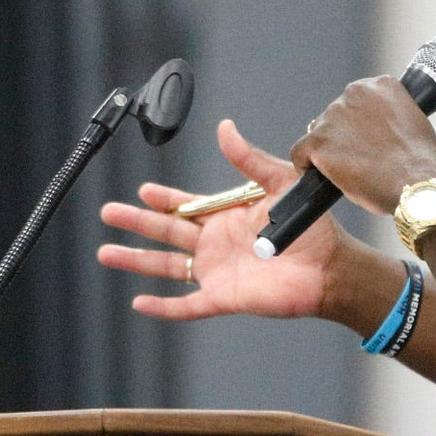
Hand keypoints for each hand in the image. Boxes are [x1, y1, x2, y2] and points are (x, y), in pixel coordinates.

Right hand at [98, 119, 344, 319]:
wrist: (330, 268)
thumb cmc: (312, 227)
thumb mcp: (279, 183)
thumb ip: (248, 159)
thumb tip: (224, 128)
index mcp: (227, 216)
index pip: (185, 205)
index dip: (163, 199)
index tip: (143, 191)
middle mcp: (216, 243)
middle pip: (166, 232)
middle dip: (136, 223)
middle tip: (108, 212)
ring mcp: (216, 271)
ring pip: (166, 267)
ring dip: (136, 260)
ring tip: (106, 253)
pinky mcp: (223, 298)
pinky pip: (186, 305)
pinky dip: (163, 307)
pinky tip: (138, 303)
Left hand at [290, 76, 435, 214]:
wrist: (416, 184)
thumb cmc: (421, 163)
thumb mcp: (413, 122)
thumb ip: (389, 117)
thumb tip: (375, 131)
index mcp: (380, 85)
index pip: (356, 101)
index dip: (359, 124)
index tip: (366, 140)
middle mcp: (354, 93)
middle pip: (335, 116)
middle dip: (342, 137)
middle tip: (359, 160)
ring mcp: (333, 117)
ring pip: (319, 134)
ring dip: (328, 151)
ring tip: (349, 172)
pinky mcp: (317, 141)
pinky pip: (300, 152)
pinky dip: (308, 165)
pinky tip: (323, 176)